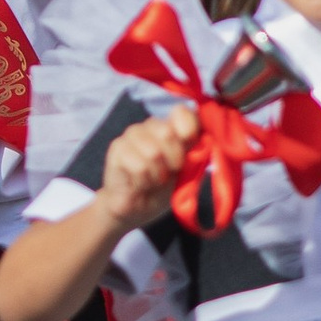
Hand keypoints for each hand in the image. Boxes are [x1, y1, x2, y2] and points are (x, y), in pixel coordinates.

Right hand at [95, 107, 199, 231]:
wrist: (138, 208)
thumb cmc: (164, 187)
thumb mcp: (187, 172)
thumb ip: (196, 154)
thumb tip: (204, 142)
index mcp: (173, 126)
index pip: (182, 112)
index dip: (189, 130)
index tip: (188, 151)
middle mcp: (151, 125)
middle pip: (168, 133)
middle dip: (174, 160)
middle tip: (169, 172)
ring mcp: (132, 135)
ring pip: (153, 152)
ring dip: (157, 175)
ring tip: (153, 179)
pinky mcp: (117, 148)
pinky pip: (139, 166)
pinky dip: (144, 181)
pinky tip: (139, 183)